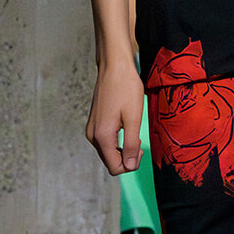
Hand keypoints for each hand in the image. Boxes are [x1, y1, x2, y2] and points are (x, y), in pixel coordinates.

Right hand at [86, 59, 144, 175]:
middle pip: (110, 161)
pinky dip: (117, 141)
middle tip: (140, 141)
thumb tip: (130, 166)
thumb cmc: (125, 88)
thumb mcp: (133, 118)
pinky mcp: (94, 123)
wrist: (114, 66)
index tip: (141, 149)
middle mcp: (93, 135)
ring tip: (134, 132)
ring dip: (122, 149)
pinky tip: (126, 127)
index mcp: (102, 136)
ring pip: (108, 152)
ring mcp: (92, 129)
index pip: (114, 167)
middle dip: (127, 158)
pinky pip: (105, 142)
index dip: (131, 164)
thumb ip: (132, 145)